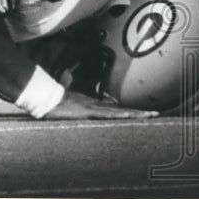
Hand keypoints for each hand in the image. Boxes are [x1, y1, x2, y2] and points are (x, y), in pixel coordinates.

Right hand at [42, 90, 157, 119]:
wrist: (45, 98)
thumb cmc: (52, 101)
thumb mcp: (63, 99)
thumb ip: (68, 89)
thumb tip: (68, 82)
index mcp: (89, 103)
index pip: (111, 108)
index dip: (124, 111)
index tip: (135, 114)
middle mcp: (94, 104)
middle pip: (120, 110)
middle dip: (137, 113)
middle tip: (153, 114)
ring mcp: (93, 108)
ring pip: (118, 112)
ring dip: (135, 114)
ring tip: (150, 116)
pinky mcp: (89, 112)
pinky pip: (107, 114)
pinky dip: (119, 115)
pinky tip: (130, 116)